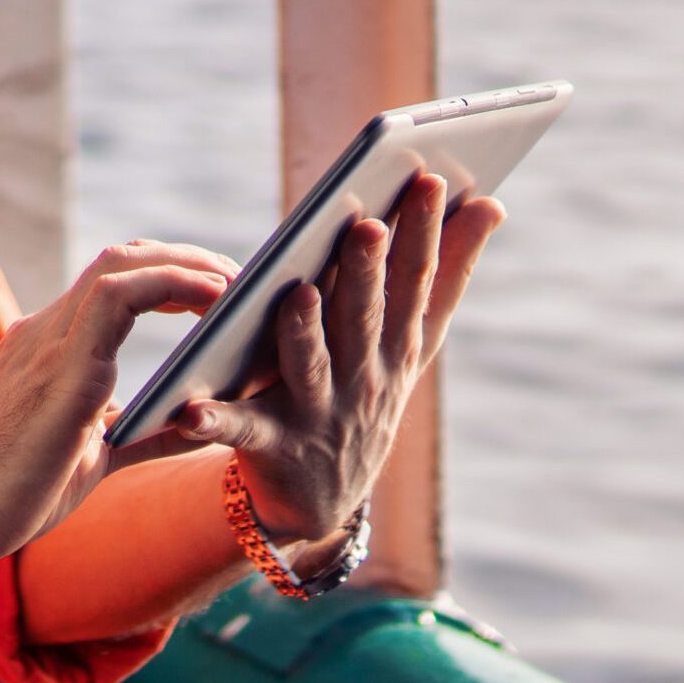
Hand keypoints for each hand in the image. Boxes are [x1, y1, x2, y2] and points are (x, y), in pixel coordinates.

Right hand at [0, 241, 238, 579]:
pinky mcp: (60, 372)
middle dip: (186, 259)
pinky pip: (116, 301)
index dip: (167, 275)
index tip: (217, 291)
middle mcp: (44, 333)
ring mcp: (47, 346)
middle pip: (122, 260)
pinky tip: (214, 302)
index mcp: (47, 350)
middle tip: (241, 280)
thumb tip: (198, 425)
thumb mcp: (90, 458)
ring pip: (120, 266)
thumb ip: (141, 434)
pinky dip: (169, 287)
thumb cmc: (6, 495)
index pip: (111, 284)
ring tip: (235, 285)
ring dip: (185, 265)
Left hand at [170, 175, 504, 541]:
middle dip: (365, 271)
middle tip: (365, 224)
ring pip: (309, 364)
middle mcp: (362, 377)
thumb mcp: (413, 342)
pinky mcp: (268, 446)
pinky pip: (239, 430)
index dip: (422, 233)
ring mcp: (317, 413)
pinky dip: (215, 422)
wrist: (322, 502)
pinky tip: (190, 411)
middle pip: (362, 317)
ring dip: (303, 332)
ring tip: (296, 295)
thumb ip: (448, 273)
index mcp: (395, 344)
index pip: (412, 282)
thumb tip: (492, 203)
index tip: (432, 180)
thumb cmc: (366, 393)